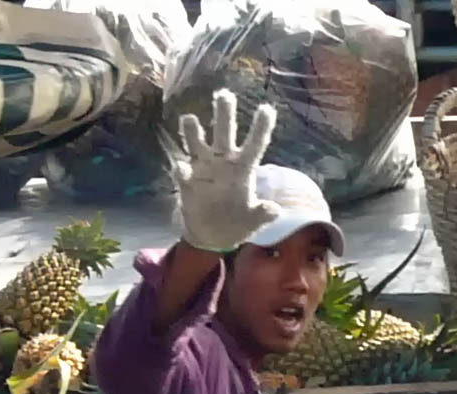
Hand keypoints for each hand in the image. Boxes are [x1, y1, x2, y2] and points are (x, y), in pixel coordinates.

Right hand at [173, 90, 280, 253]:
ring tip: (189, 119)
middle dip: (223, 113)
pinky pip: (182, 170)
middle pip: (224, 132)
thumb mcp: (253, 222)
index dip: (261, 128)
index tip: (266, 109)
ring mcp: (203, 168)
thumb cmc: (237, 223)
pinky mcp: (187, 181)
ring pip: (197, 142)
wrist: (212, 236)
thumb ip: (262, 214)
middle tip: (224, 94)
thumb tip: (274, 210)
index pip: (254, 144)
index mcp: (243, 169)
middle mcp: (223, 162)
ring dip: (192, 131)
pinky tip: (181, 169)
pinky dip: (181, 169)